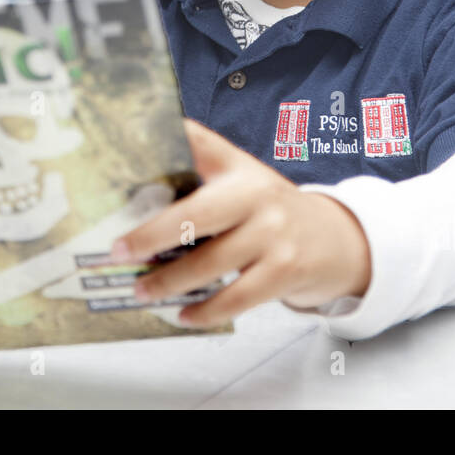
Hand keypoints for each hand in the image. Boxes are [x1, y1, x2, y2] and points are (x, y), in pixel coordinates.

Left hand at [111, 118, 371, 326]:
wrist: (334, 239)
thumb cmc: (268, 210)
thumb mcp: (240, 179)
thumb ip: (199, 173)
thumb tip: (135, 188)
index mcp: (237, 166)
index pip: (200, 143)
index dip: (169, 139)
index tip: (129, 145)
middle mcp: (256, 194)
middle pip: (197, 214)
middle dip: (153, 235)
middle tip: (120, 252)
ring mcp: (273, 234)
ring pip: (211, 264)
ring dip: (169, 282)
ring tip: (141, 291)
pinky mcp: (284, 271)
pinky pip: (236, 299)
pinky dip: (206, 311)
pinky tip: (183, 315)